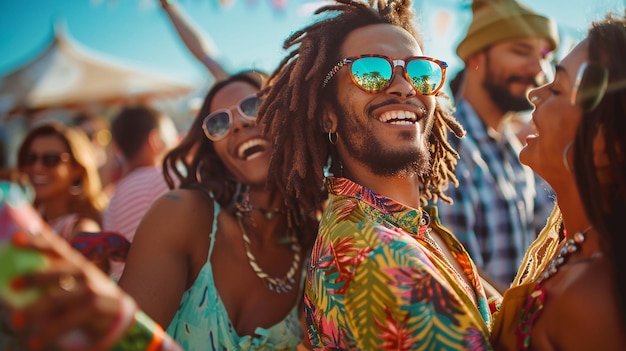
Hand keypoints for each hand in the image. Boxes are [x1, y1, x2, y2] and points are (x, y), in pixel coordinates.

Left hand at [8, 230, 128, 350]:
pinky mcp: (95, 310)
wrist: (119, 313)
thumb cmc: (89, 296)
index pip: (56, 248)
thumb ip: (53, 277)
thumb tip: (15, 282)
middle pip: (57, 272)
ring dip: (34, 310)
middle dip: (34, 276)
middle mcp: (84, 273)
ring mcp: (91, 291)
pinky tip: (35, 342)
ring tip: (16, 322)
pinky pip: (66, 321)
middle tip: (12, 285)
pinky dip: (48, 332)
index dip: (36, 241)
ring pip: (57, 298)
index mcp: (76, 263)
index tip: (15, 239)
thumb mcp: (75, 282)